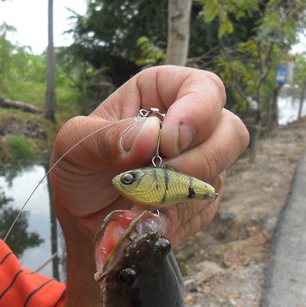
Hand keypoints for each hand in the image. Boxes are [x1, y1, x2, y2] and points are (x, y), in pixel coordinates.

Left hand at [50, 65, 248, 246]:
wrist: (82, 217)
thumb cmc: (79, 168)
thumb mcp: (75, 144)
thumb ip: (106, 137)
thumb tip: (150, 134)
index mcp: (160, 93)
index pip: (204, 88)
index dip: (198, 112)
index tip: (169, 142)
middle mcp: (188, 126)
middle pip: (230, 132)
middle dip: (198, 161)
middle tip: (158, 177)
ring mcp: (200, 165)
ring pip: (218, 176)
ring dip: (178, 196)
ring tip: (138, 202)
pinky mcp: (199, 201)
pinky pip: (203, 210)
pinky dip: (173, 218)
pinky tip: (146, 218)